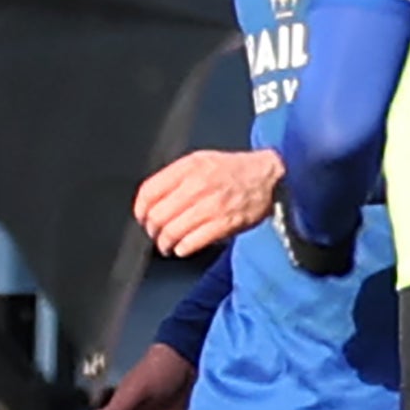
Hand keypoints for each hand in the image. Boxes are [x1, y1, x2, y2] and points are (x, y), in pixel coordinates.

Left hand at [136, 148, 283, 257]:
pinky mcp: (224, 223)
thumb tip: (152, 199)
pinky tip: (183, 248)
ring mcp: (211, 205)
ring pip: (173, 231)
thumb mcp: (202, 160)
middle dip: (152, 230)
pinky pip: (193, 241)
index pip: (149, 192)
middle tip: (155, 234)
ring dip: (165, 243)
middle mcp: (198, 185)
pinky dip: (183, 249)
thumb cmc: (235, 170)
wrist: (269, 177)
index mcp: (189, 167)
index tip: (142, 218)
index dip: (140, 210)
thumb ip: (176, 176)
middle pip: (158, 215)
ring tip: (167, 246)